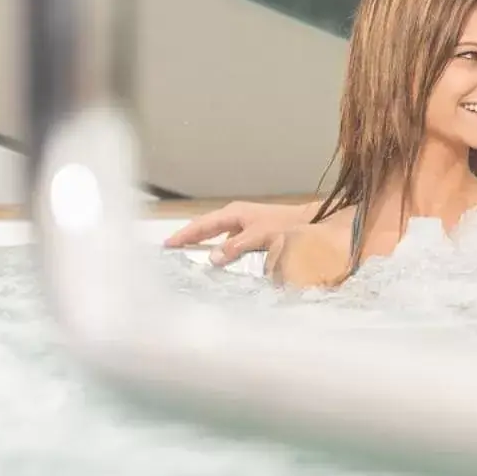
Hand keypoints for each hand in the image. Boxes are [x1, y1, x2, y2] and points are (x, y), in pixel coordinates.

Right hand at [163, 199, 316, 265]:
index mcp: (233, 213)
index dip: (184, 235)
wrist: (310, 222)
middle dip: (189, 238)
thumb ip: (236, 246)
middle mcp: (235, 216)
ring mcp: (243, 225)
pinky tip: (219, 262)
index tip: (166, 245)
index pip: (202, 225)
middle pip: (206, 228)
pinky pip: (229, 242)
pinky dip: (221, 250)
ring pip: (217, 236)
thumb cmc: (284, 225)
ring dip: (204, 245)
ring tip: (188, 258)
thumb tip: (212, 257)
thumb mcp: (258, 235)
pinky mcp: (252, 234)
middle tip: (170, 252)